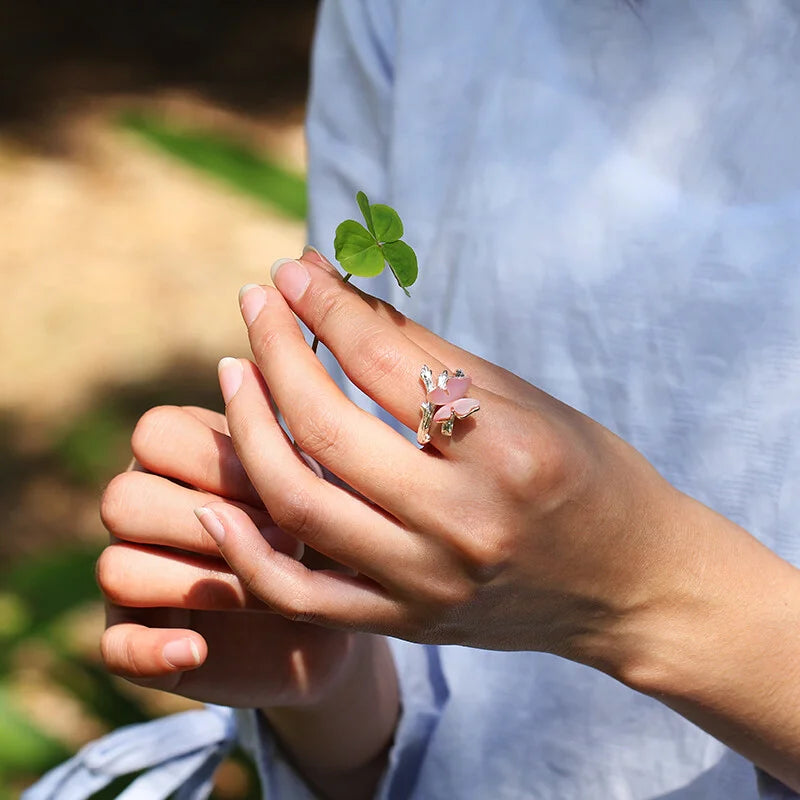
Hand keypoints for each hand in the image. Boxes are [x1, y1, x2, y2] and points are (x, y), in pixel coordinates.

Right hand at [98, 405, 398, 797]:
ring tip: (259, 594)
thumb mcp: (311, 488)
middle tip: (282, 542)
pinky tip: (197, 650)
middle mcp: (147, 509)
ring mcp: (137, 574)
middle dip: (205, 525)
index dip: (215, 460)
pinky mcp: (141, 640)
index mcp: (179, 458)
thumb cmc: (322, 530)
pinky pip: (114, 646)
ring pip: (115, 567)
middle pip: (122, 499)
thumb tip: (242, 375)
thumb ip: (279, 447)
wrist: (334, 615)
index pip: (155, 434)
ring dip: (195, 583)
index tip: (279, 488)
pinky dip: (151, 650)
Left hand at [208, 251, 749, 668]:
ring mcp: (429, 583)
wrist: (632, 587)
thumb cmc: (591, 478)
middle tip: (256, 301)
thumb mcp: (528, 403)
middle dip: (277, 348)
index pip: (385, 362)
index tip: (295, 268)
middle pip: (328, 427)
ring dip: (249, 426)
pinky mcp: (408, 622)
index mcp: (507, 453)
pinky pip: (302, 594)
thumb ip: (429, 355)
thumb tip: (344, 294)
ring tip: (234, 370)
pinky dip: (246, 550)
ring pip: (299, 502)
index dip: (327, 304)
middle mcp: (464, 523)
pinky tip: (217, 502)